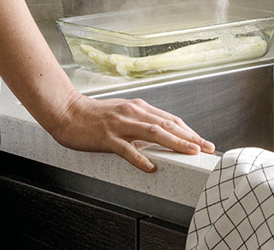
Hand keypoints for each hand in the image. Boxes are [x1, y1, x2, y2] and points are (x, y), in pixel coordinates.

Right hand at [49, 93, 214, 171]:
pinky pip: (126, 149)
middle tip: (206, 148)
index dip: (189, 131)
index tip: (203, 142)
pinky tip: (151, 166)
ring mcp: (121, 124)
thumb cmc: (94, 115)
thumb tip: (161, 136)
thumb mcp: (124, 114)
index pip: (171, 120)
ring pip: (154, 133)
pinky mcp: (106, 137)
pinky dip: (140, 158)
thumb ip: (142, 123)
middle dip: (190, 137)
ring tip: (190, 152)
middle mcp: (134, 112)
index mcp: (139, 107)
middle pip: (168, 125)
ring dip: (175, 143)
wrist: (66, 111)